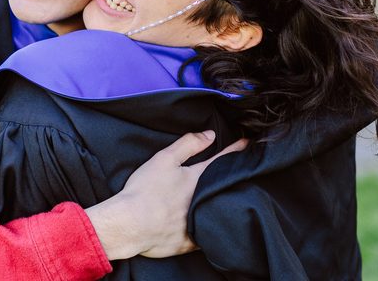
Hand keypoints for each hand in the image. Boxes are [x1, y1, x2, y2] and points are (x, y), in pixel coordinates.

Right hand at [85, 131, 248, 259]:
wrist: (130, 225)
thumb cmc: (145, 191)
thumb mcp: (164, 160)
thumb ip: (188, 145)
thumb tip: (211, 135)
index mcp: (197, 180)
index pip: (221, 161)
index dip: (235, 150)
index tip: (247, 144)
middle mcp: (202, 202)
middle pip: (222, 189)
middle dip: (231, 180)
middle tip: (241, 174)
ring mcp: (197, 224)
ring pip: (214, 213)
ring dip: (220, 206)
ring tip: (227, 200)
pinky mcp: (188, 242)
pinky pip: (204, 236)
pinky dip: (207, 230)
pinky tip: (210, 229)